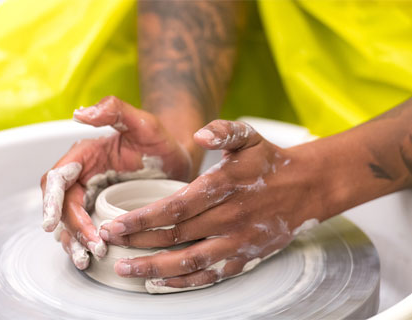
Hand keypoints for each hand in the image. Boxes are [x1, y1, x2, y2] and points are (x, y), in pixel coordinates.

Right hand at [40, 96, 192, 268]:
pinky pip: (86, 228)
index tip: (52, 222)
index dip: (51, 200)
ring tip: (87, 258)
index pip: (58, 178)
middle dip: (72, 226)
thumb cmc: (161, 141)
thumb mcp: (143, 122)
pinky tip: (91, 257)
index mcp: (86, 155)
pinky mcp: (104, 210)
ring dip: (74, 241)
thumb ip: (114, 110)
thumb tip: (80, 113)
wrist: (177, 160)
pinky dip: (84, 243)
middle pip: (63, 205)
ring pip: (70, 221)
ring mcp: (93, 195)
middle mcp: (84, 176)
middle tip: (92, 245)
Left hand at [100, 120, 327, 290]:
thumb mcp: (250, 136)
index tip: (115, 224)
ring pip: (189, 261)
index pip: (175, 207)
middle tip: (108, 243)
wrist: (306, 187)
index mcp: (224, 187)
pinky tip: (160, 283)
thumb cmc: (271, 161)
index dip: (142, 218)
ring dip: (154, 268)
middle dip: (138, 241)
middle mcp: (229, 217)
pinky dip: (183, 282)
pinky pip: (210, 275)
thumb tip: (199, 135)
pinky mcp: (245, 257)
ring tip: (125, 269)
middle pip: (175, 236)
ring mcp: (237, 241)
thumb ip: (224, 131)